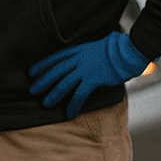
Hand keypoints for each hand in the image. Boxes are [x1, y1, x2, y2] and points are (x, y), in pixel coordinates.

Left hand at [28, 32, 150, 119]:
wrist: (129, 50)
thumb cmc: (117, 49)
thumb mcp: (97, 47)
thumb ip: (86, 55)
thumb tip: (81, 63)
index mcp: (79, 50)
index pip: (56, 58)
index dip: (42, 65)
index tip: (31, 72)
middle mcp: (79, 59)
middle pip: (56, 71)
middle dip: (43, 81)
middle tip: (32, 90)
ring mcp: (86, 69)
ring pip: (64, 84)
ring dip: (54, 94)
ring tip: (46, 104)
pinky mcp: (94, 79)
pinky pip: (79, 95)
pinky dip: (73, 105)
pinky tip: (69, 113)